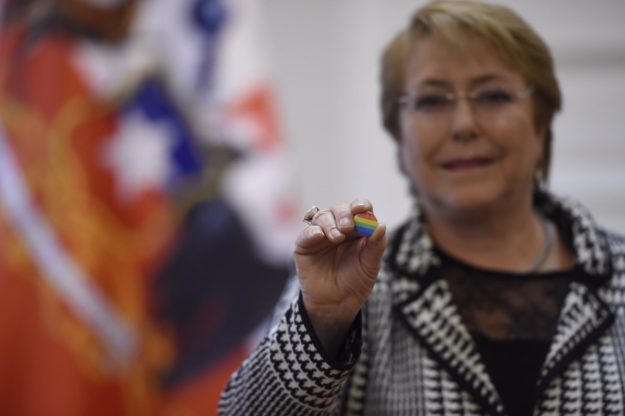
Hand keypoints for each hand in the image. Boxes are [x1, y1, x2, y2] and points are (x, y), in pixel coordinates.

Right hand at [294, 199, 386, 356]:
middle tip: (348, 227)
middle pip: (339, 209)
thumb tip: (381, 225)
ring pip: (322, 217)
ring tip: (336, 237)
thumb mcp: (371, 264)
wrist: (337, 304)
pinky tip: (319, 235)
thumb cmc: (356, 282)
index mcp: (357, 229)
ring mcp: (320, 235)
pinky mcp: (304, 245)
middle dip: (344, 214)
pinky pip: (306, 232)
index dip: (360, 205)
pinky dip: (312, 231)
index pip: (358, 209)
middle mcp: (338, 228)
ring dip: (330, 223)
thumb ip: (377, 245)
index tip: (363, 208)